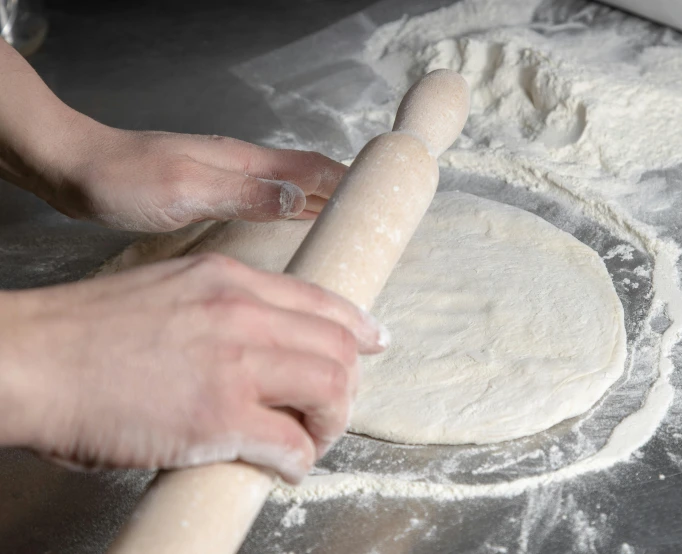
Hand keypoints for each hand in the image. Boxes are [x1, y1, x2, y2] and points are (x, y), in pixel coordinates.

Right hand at [0, 254, 387, 482]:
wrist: (33, 358)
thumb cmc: (88, 332)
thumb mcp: (170, 291)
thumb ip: (223, 311)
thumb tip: (261, 349)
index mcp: (230, 279)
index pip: (322, 299)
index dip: (358, 326)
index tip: (375, 341)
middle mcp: (243, 312)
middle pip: (339, 346)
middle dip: (347, 386)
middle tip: (329, 411)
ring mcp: (234, 363)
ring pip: (331, 389)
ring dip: (330, 423)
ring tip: (308, 440)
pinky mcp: (219, 416)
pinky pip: (291, 443)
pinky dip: (299, 459)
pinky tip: (282, 466)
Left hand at [36, 122, 345, 230]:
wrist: (77, 171)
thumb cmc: (126, 180)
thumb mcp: (186, 188)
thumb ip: (243, 192)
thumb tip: (299, 198)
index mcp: (244, 163)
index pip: (311, 167)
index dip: (348, 179)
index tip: (383, 194)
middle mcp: (243, 167)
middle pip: (307, 176)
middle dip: (344, 191)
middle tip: (373, 216)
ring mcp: (227, 178)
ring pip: (288, 188)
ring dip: (320, 202)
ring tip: (345, 224)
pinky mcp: (211, 193)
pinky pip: (266, 200)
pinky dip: (290, 211)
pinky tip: (291, 225)